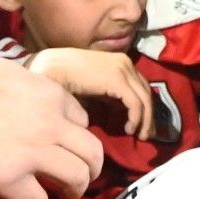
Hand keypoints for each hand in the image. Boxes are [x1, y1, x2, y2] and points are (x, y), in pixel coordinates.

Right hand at [0, 45, 105, 198]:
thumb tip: (23, 103)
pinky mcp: (8, 178)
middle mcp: (51, 122)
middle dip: (89, 170)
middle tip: (73, 181)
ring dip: (71, 192)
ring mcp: (33, 152)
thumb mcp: (7, 74)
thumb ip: (26, 92)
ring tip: (59, 197)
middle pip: (93, 154)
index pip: (83, 122)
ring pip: (77, 179)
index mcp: (51, 94)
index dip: (74, 140)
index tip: (62, 149)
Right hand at [26, 47, 153, 139]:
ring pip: (145, 99)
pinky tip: (128, 129)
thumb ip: (109, 98)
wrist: (50, 68)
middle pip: (146, 92)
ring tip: (139, 135)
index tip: (143, 127)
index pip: (141, 87)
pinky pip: (135, 103)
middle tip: (146, 135)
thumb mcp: (94, 90)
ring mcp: (123, 68)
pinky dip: (136, 118)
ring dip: (145, 120)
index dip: (146, 108)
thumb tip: (121, 114)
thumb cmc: (66, 80)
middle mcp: (125, 63)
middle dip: (149, 116)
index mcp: (120, 63)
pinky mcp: (117, 79)